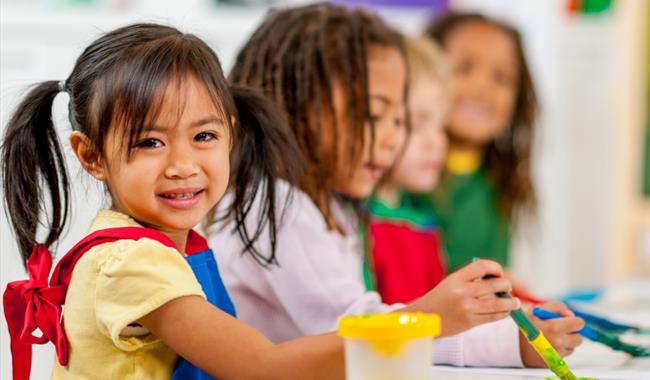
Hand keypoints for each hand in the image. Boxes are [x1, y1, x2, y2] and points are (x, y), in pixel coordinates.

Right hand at [402, 259, 520, 336]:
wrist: (424, 319)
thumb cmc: (440, 300)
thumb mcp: (451, 283)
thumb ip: (470, 279)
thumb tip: (496, 277)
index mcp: (457, 278)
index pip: (483, 266)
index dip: (496, 268)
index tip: (499, 273)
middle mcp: (462, 291)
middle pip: (496, 284)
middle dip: (506, 285)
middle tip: (507, 288)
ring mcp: (467, 307)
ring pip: (499, 303)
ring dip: (511, 303)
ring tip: (515, 303)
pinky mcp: (470, 321)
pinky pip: (494, 316)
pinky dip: (503, 313)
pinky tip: (505, 312)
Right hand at [520, 301, 584, 366]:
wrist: (513, 343)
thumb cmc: (526, 325)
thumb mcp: (538, 309)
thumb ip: (557, 307)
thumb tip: (571, 315)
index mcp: (554, 327)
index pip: (579, 324)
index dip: (574, 321)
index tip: (567, 321)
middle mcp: (558, 341)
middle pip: (579, 338)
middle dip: (572, 332)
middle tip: (560, 329)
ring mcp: (557, 353)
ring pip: (573, 346)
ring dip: (566, 341)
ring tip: (552, 337)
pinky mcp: (555, 361)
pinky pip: (565, 354)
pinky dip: (561, 349)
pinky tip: (549, 344)